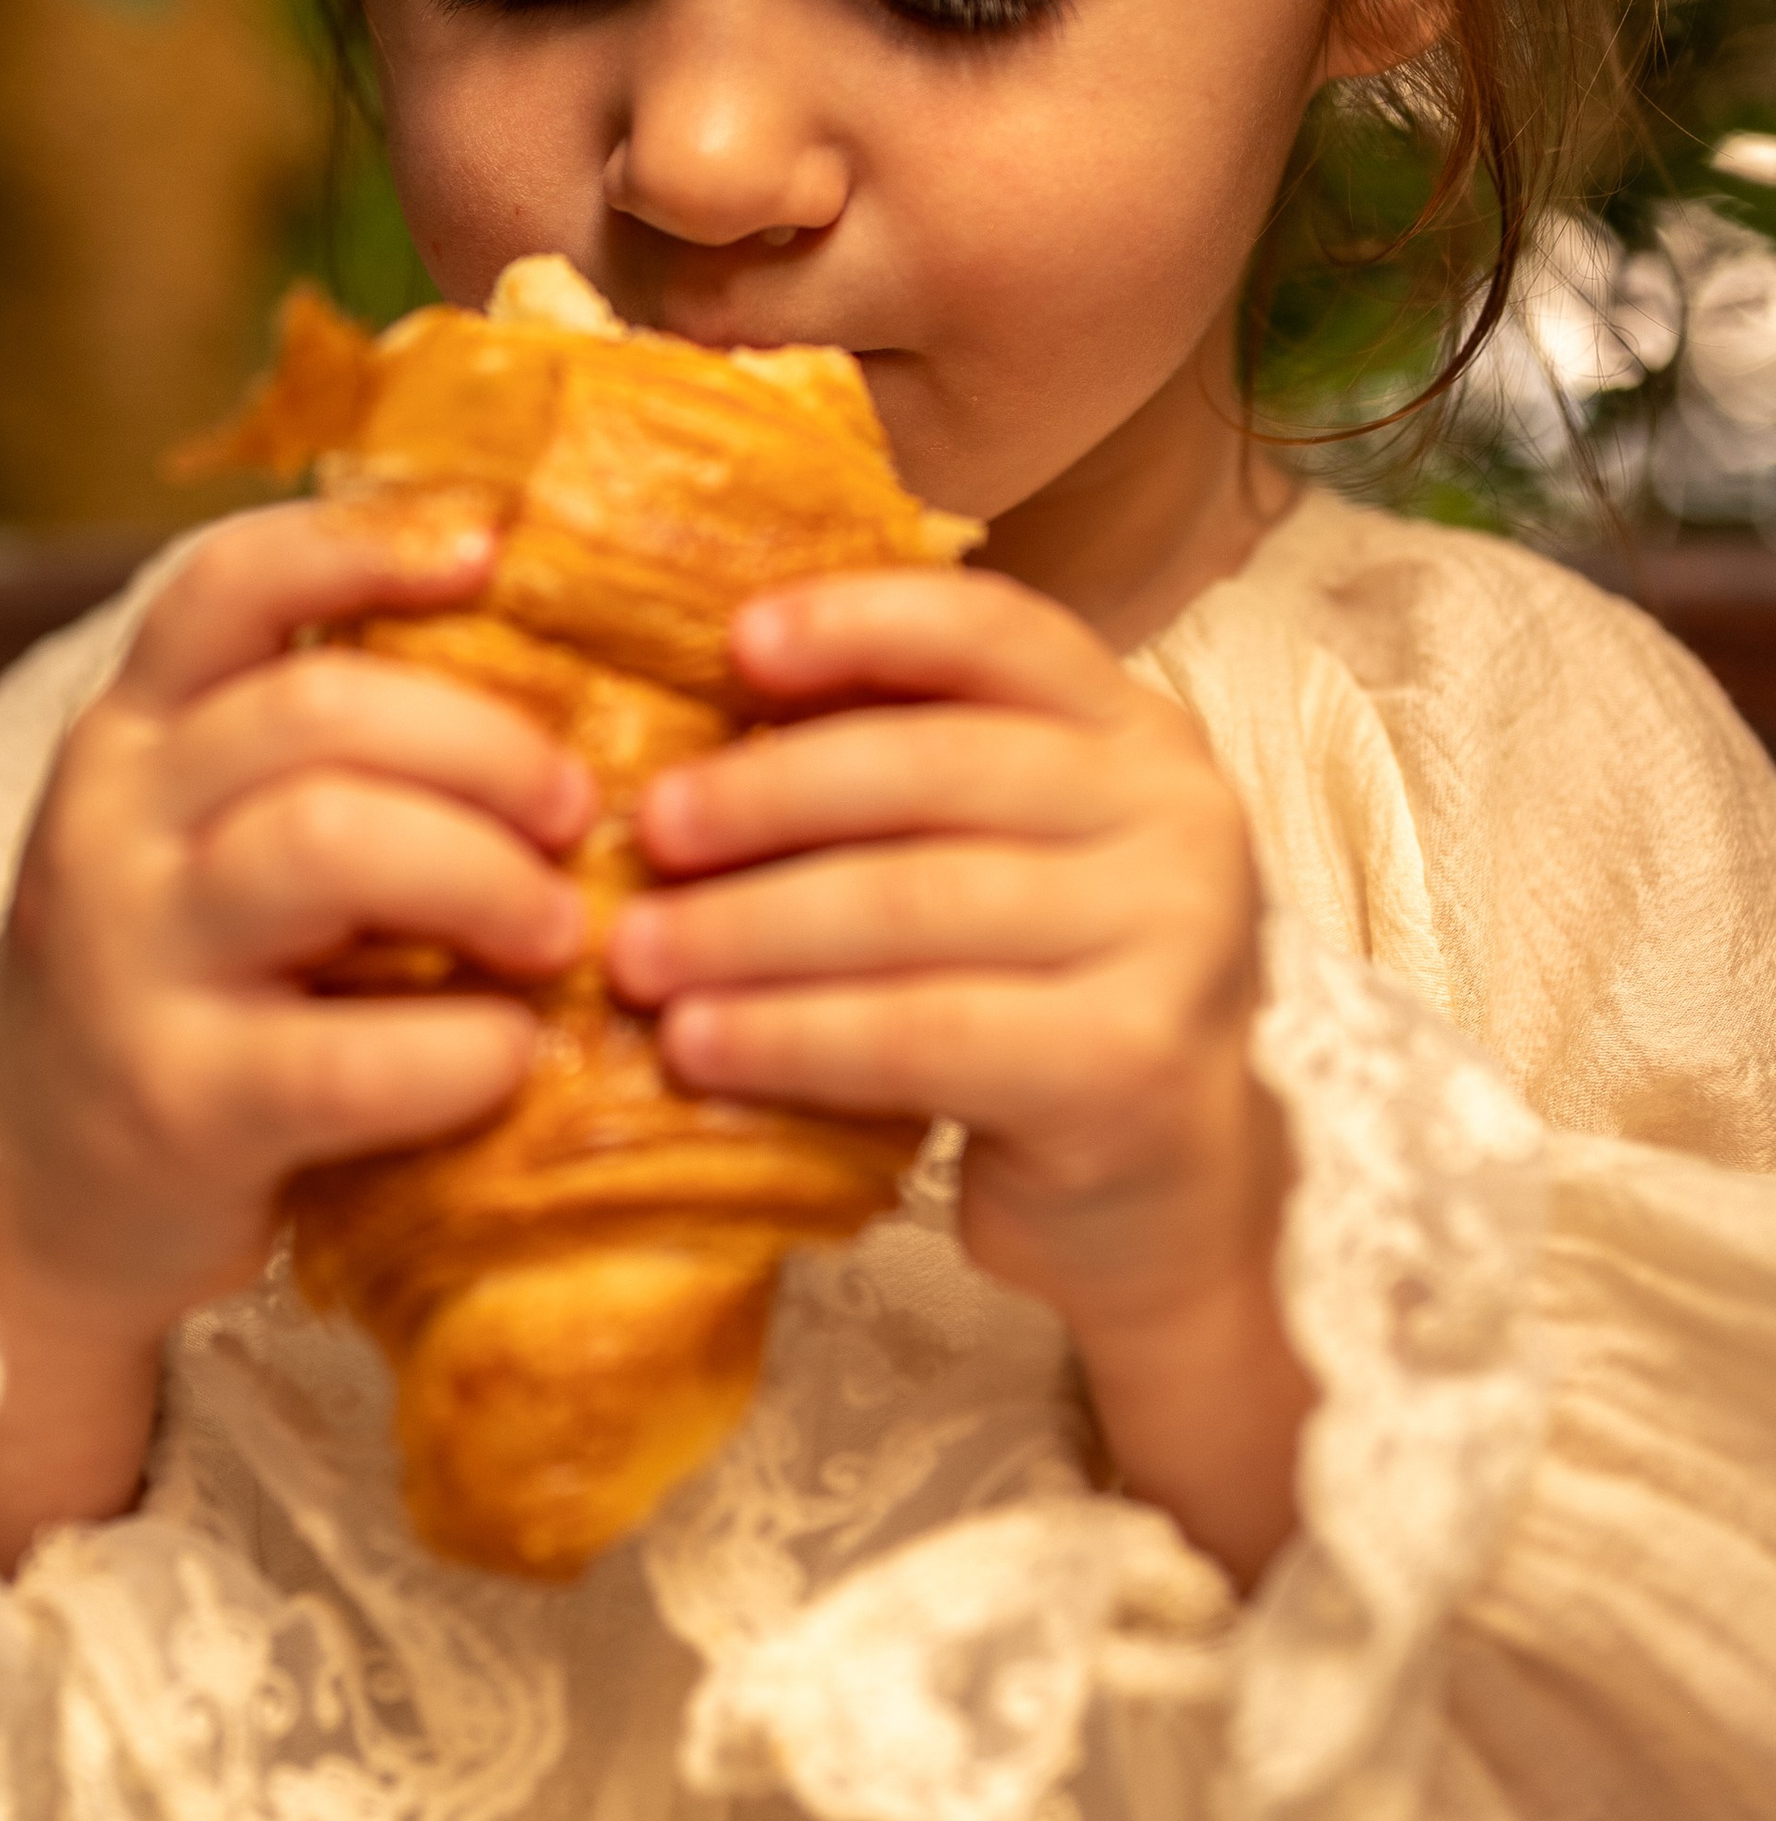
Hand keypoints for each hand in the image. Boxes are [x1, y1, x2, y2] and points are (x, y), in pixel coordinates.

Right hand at [0, 504, 591, 1570]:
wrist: (69, 1190)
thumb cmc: (204, 975)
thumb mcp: (216, 828)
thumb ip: (324, 743)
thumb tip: (545, 643)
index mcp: (134, 729)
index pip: (230, 583)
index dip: (363, 546)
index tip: (494, 547)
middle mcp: (109, 820)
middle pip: (316, 708)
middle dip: (484, 745)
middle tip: (577, 810)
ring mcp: (129, 961)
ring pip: (327, 842)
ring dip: (481, 872)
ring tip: (556, 928)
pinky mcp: (177, 1102)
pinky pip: (346, 1054)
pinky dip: (462, 1049)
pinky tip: (510, 1052)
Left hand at [607, 567, 1307, 1580]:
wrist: (1165, 1198)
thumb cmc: (1040, 1001)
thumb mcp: (1000, 857)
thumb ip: (904, 771)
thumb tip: (709, 693)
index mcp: (1138, 731)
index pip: (998, 632)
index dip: (862, 622)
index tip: (736, 640)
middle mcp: (1181, 815)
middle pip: (935, 771)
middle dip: (767, 797)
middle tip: (645, 832)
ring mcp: (1175, 940)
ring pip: (913, 905)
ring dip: (750, 928)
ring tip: (639, 956)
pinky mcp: (1131, 1066)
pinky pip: (921, 1031)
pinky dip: (791, 1035)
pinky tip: (700, 1046)